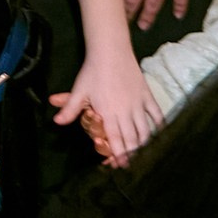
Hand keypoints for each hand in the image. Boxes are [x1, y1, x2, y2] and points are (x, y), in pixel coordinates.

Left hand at [52, 51, 158, 165]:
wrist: (110, 51)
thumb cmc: (92, 71)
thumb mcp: (79, 90)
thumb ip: (70, 108)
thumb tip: (56, 122)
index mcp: (109, 112)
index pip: (115, 139)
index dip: (118, 154)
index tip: (119, 165)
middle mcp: (126, 112)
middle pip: (132, 139)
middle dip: (131, 154)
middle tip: (130, 165)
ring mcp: (138, 104)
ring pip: (145, 131)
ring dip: (144, 145)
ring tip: (144, 156)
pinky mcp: (147, 96)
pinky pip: (157, 115)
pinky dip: (160, 127)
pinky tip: (161, 136)